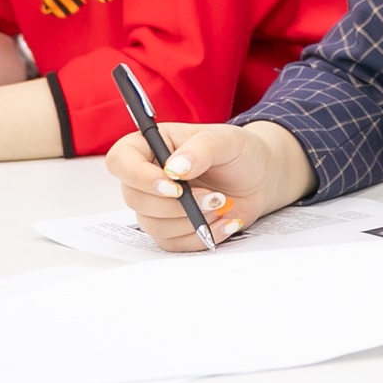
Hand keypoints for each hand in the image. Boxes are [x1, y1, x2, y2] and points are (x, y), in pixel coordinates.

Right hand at [105, 120, 315, 251]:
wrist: (261, 178)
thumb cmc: (240, 152)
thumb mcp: (227, 140)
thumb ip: (200, 149)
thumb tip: (173, 169)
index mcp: (151, 145)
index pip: (121, 161)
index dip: (140, 177)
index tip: (174, 186)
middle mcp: (148, 176)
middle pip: (135, 198)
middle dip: (177, 204)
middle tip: (214, 197)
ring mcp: (158, 205)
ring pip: (153, 225)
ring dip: (192, 220)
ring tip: (223, 205)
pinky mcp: (172, 228)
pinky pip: (173, 243)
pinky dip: (201, 236)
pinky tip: (225, 222)